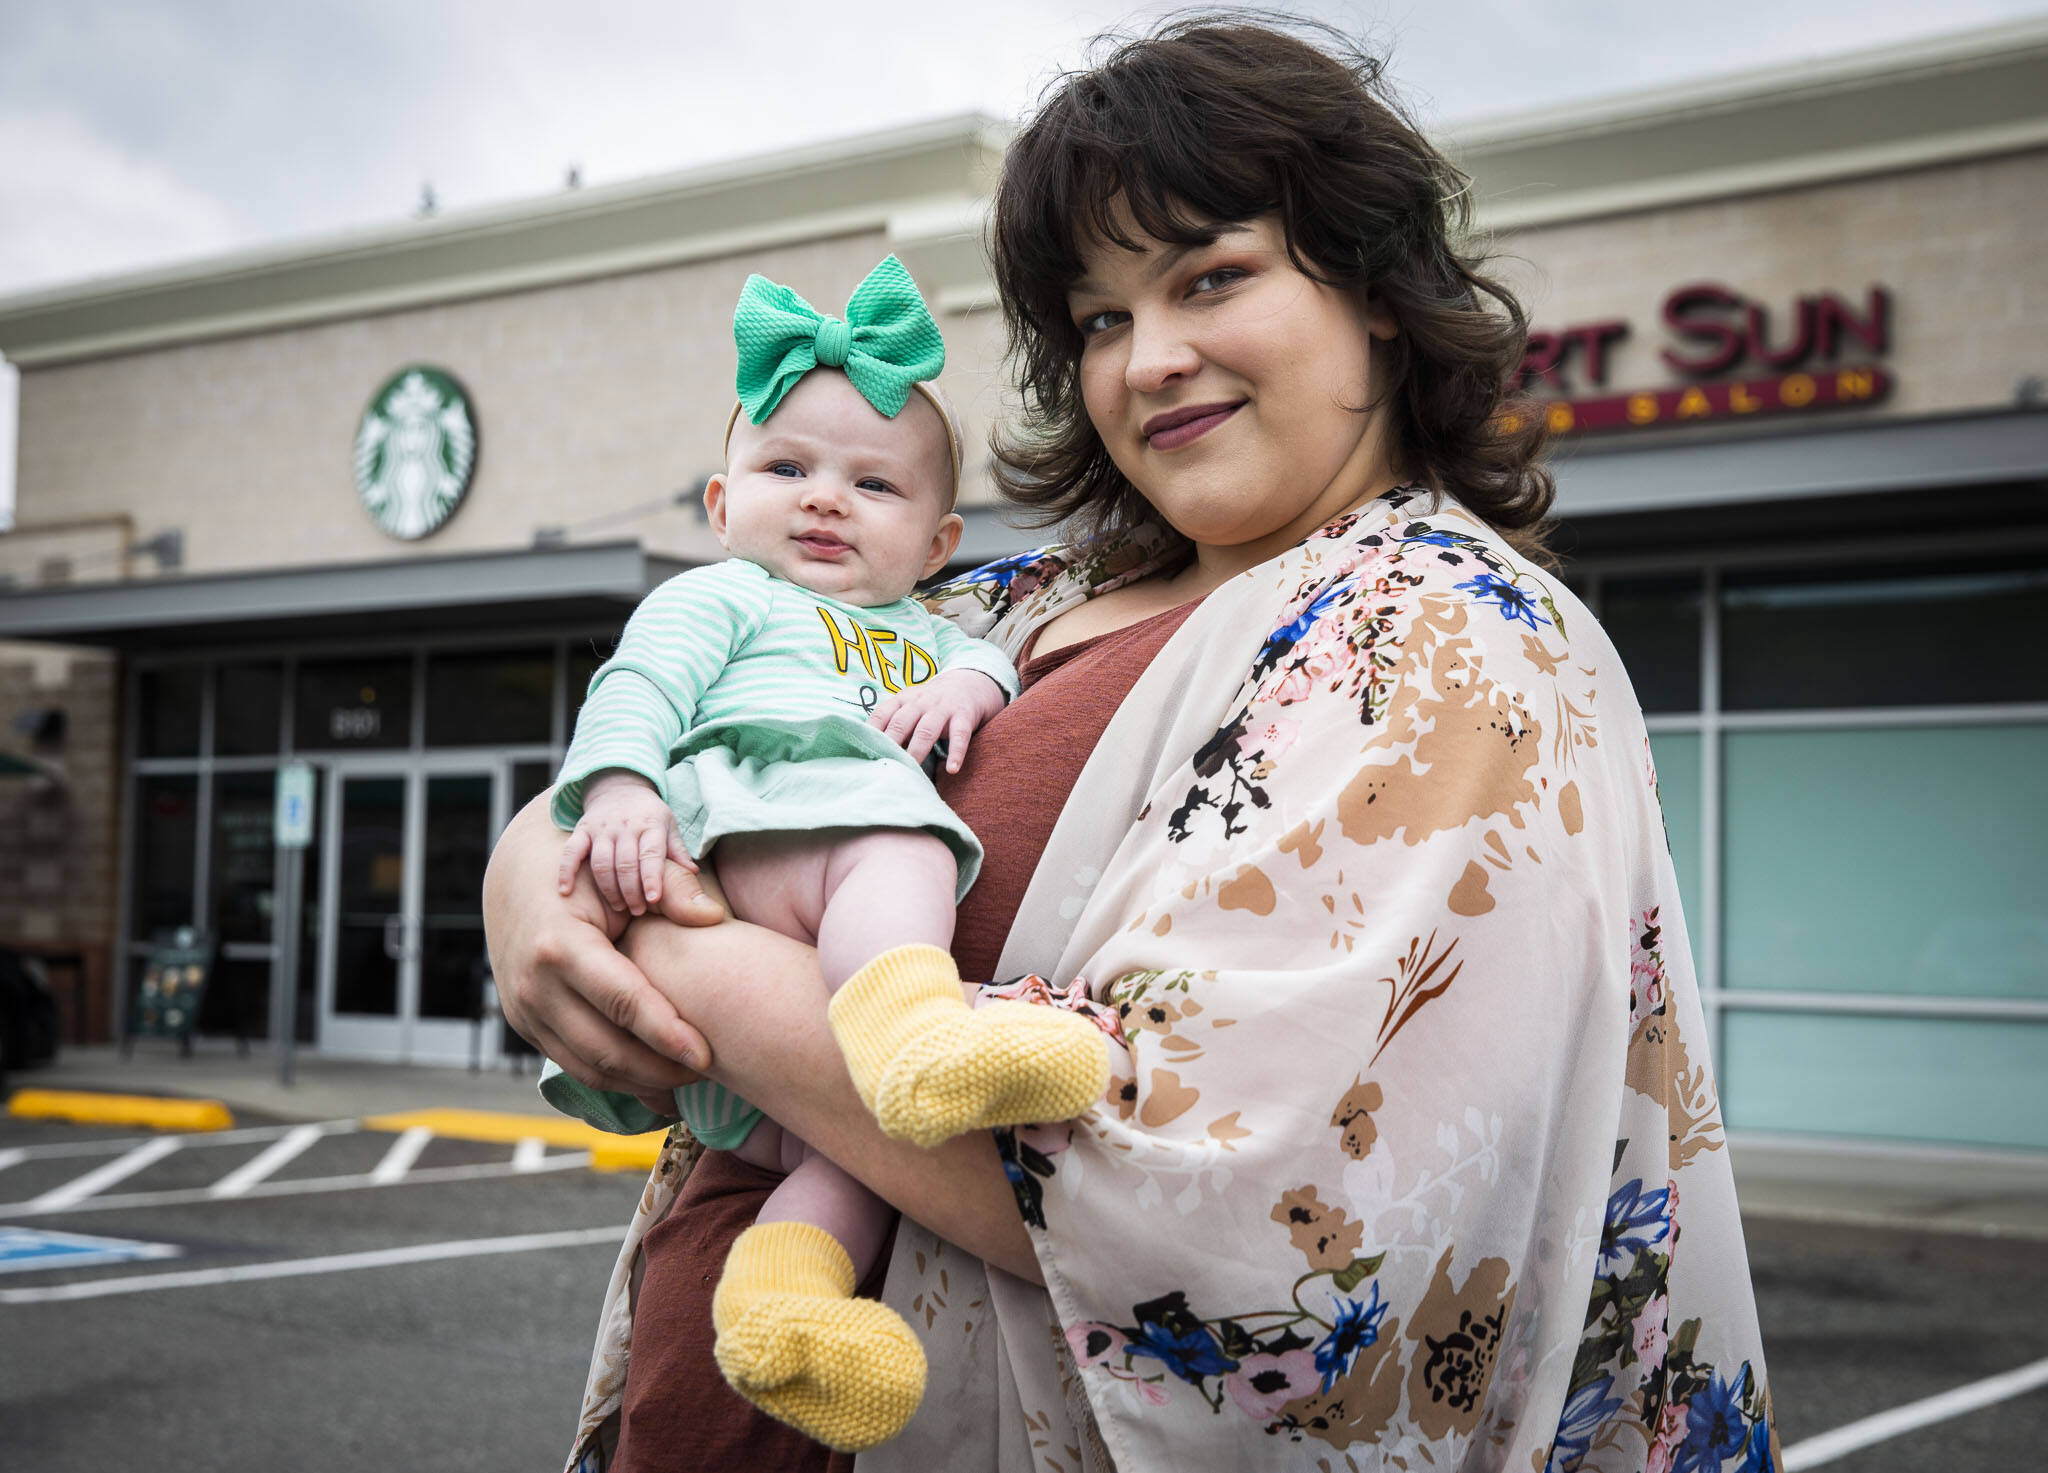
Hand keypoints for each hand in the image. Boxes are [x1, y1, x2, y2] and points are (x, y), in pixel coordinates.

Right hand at [489, 793, 725, 1109]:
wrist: (521, 883)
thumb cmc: (588, 877)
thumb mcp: (625, 870)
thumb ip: (673, 889)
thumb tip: (714, 916)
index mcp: (560, 944)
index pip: (622, 1002)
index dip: (667, 1034)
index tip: (708, 1056)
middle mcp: (533, 985)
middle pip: (605, 1049)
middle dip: (659, 1071)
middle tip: (706, 1073)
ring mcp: (523, 1011)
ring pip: (588, 1069)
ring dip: (640, 1084)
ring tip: (686, 1083)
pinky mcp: (525, 1027)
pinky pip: (573, 1065)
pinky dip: (616, 1080)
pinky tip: (653, 1082)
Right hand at [559, 769, 694, 914]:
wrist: (619, 786)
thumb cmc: (648, 814)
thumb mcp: (669, 825)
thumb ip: (678, 850)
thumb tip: (694, 873)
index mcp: (650, 824)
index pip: (650, 854)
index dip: (651, 878)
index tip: (653, 899)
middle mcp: (624, 826)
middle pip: (625, 863)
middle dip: (631, 891)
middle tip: (638, 910)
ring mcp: (601, 828)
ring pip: (601, 863)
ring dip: (609, 889)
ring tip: (619, 908)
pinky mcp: (581, 830)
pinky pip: (570, 852)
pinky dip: (566, 872)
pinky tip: (565, 891)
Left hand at [868, 670, 1007, 772]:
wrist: (971, 681)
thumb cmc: (932, 703)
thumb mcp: (911, 705)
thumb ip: (894, 723)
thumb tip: (870, 750)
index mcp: (903, 699)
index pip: (882, 714)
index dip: (870, 731)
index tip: (861, 749)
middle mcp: (920, 702)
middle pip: (901, 723)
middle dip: (890, 743)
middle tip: (882, 763)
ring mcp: (942, 708)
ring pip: (926, 730)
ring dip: (917, 750)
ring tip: (911, 770)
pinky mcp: (964, 715)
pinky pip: (960, 735)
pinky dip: (956, 753)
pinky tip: (952, 769)